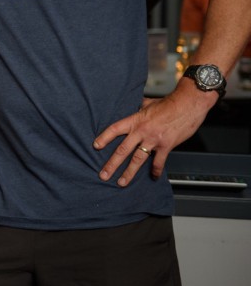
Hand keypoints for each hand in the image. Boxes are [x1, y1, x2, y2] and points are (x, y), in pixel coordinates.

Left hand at [93, 89, 214, 185]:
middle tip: (103, 175)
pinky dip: (155, 170)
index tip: (95, 146)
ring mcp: (154, 140)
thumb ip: (138, 109)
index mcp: (135, 120)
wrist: (188, 104)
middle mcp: (142, 131)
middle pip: (123, 150)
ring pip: (138, 159)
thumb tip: (133, 106)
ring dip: (129, 173)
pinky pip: (158, 161)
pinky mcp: (166, 145)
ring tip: (121, 182)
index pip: (114, 129)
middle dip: (112, 164)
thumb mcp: (148, 104)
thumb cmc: (169, 103)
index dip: (104, 138)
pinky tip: (153, 177)